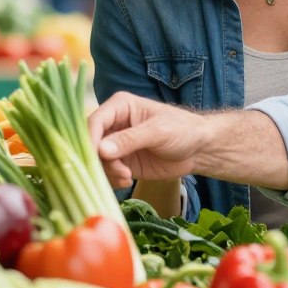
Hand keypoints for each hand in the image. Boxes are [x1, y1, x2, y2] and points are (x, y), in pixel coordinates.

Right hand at [88, 92, 208, 187]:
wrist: (198, 150)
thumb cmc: (182, 130)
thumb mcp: (158, 132)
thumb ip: (130, 139)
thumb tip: (101, 149)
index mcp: (120, 107)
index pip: (94, 121)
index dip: (89, 139)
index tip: (94, 158)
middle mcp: (113, 124)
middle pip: (90, 143)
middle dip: (99, 160)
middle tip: (118, 171)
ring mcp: (115, 145)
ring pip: (96, 160)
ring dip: (108, 172)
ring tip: (126, 177)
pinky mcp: (121, 163)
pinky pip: (106, 173)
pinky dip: (112, 180)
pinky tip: (127, 181)